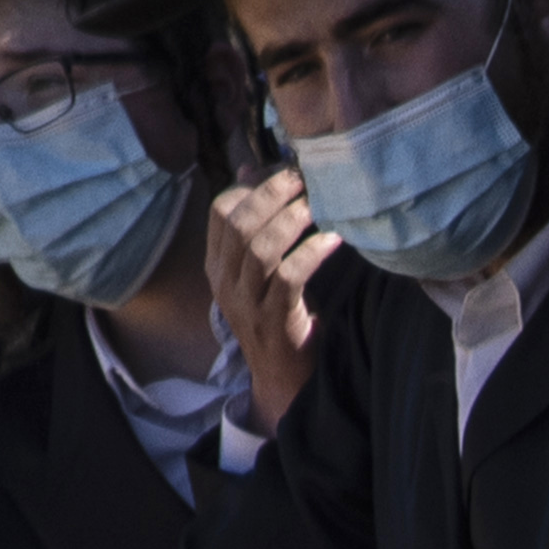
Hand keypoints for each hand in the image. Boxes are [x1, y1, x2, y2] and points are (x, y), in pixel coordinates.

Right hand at [207, 169, 327, 432]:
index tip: (284, 173)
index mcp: (216, 265)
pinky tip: (332, 240)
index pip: (221, 212)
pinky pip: (288, 277)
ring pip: (259, 248)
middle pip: (239, 224)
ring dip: (292, 221)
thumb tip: (250, 170)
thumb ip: (254, 224)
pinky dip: (310, 253)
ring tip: (318, 204)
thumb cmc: (276, 315)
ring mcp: (246, 303)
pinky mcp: (273, 321)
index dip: (253, 187)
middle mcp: (224, 282)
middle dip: (272, 195)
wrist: (281, 378)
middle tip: (304, 179)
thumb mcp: (257, 270)